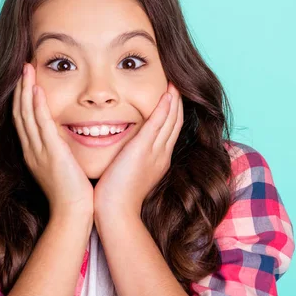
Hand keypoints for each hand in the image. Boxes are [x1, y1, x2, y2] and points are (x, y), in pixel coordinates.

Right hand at [12, 63, 93, 216]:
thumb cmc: (73, 193)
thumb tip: (66, 141)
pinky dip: (37, 105)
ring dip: (26, 90)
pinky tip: (36, 89)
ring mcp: (39, 151)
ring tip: (26, 69)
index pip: (25, 120)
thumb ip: (61, 152)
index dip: (23, 99)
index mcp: (35, 153)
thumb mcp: (63, 167)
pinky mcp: (51, 153)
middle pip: (20, 113)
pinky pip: (41, 124)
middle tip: (23, 67)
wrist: (73, 213)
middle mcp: (32, 150)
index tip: (26, 81)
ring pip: (27, 114)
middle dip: (21, 88)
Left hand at [93, 81, 183, 216]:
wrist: (116, 212)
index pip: (170, 131)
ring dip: (174, 100)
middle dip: (178, 103)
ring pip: (171, 120)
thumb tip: (126, 153)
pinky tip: (167, 94)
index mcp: (158, 160)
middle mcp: (161, 154)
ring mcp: (155, 151)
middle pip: (175, 123)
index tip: (172, 98)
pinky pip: (158, 124)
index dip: (173, 113)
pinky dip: (164, 108)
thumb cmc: (117, 197)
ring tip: (176, 83)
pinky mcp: (143, 149)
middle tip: (178, 84)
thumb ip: (132, 161)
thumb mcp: (130, 175)